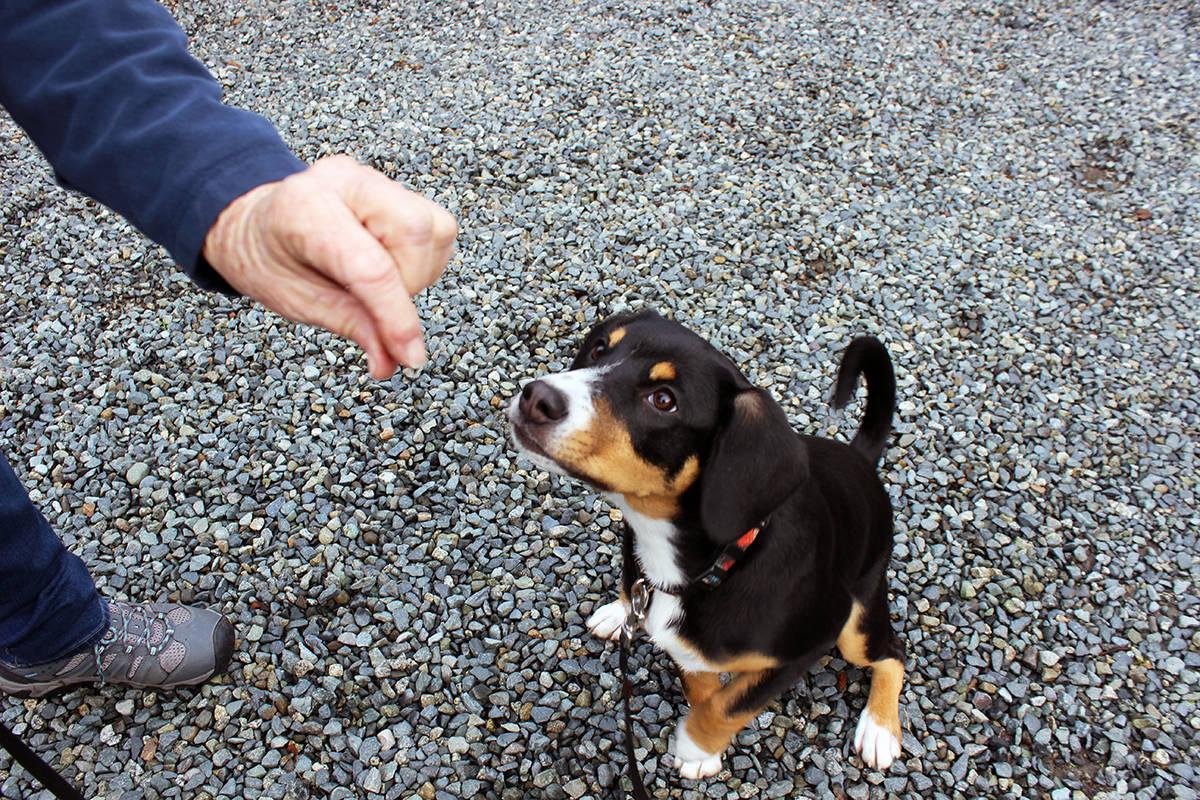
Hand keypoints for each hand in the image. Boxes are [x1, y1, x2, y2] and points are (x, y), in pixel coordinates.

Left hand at [202, 155, 457, 377]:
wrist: (257, 223)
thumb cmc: (268, 259)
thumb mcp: (297, 301)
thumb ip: (350, 325)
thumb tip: (392, 361)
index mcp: (305, 208)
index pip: (370, 266)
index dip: (396, 316)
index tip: (410, 357)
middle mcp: (346, 181)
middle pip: (414, 233)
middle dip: (409, 285)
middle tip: (380, 309)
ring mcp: (376, 180)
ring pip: (435, 229)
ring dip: (419, 273)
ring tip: (381, 285)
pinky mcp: (398, 189)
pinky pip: (438, 228)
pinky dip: (425, 261)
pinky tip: (392, 267)